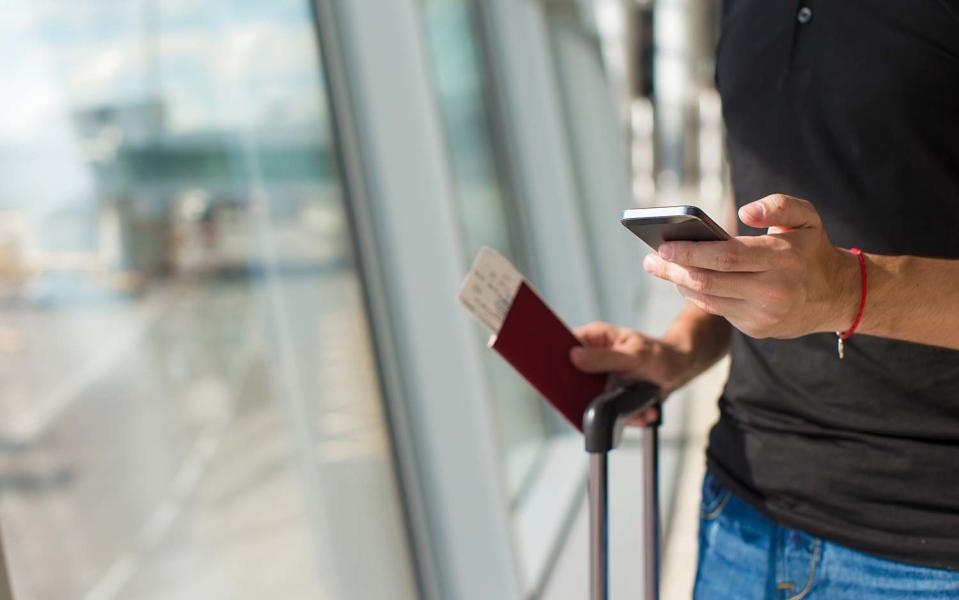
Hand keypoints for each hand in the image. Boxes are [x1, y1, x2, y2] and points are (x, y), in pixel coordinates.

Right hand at [569, 322, 691, 425]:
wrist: (679, 371)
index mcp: (593, 339)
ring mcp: (598, 380)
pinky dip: (627, 418)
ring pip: (588, 402)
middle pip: (570, 380)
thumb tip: (574, 357)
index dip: (555, 361)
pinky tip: (645, 412)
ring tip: (639, 407)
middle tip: (604, 401)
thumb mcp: (634, 355)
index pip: (563, 348)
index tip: (559, 377)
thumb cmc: (659, 355)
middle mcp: (591, 359)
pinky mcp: (608, 398)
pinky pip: (607, 413)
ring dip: (612, 411)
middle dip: (584, 396)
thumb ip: (604, 358)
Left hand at [642, 194, 859, 338]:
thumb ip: (778, 205)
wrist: (836, 296)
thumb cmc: (811, 249)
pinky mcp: (756, 329)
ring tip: (659, 268)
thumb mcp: (806, 216)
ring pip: (708, 299)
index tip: (662, 246)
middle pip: (709, 281)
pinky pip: (717, 310)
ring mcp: (763, 315)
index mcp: (782, 259)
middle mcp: (772, 291)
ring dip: (679, 283)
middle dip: (673, 270)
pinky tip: (683, 281)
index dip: (690, 253)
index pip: (725, 257)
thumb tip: (745, 212)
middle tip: (650, 260)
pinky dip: (697, 295)